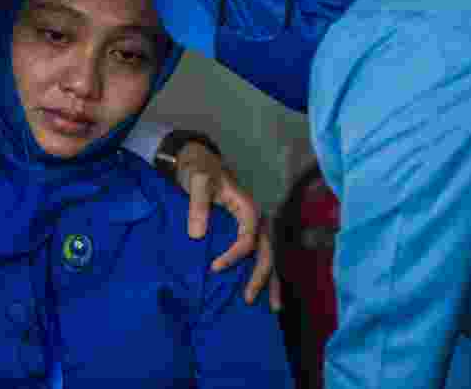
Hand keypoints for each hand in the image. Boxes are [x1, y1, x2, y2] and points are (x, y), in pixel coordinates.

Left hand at [172, 142, 282, 308]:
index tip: (214, 268)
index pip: (248, 237)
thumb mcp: (197, 182)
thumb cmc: (199, 171)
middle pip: (266, 250)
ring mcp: (255, 225)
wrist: (199, 162)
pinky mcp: (248, 230)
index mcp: (247, 207)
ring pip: (270, 254)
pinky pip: (260, 253)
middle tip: (249, 299)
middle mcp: (257, 218)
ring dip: (271, 280)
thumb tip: (197, 235)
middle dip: (261, 275)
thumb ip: (198, 205)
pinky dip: (265, 272)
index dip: (235, 255)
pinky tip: (265, 291)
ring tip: (273, 308)